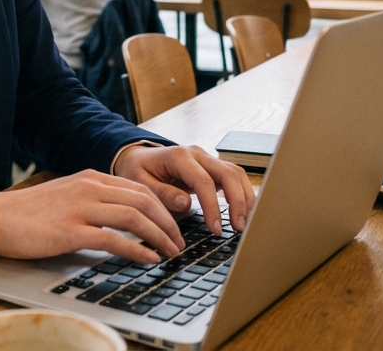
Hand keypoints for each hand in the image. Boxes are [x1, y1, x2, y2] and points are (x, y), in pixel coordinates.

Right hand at [0, 170, 185, 262]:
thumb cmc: (28, 212)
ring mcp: (80, 208)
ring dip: (159, 236)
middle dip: (169, 223)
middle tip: (179, 243)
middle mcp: (89, 188)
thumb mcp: (67, 196)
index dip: (164, 208)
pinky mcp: (70, 231)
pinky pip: (114, 239)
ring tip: (170, 253)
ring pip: (135, 217)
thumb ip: (94, 201)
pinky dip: (137, 250)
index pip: (139, 188)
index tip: (174, 227)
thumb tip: (123, 217)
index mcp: (90, 178)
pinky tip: (148, 259)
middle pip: (144, 200)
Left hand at [113, 144, 254, 233]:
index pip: (204, 181)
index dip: (212, 206)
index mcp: (178, 156)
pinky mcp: (212, 167)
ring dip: (244, 198)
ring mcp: (206, 158)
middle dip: (237, 202)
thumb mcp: (140, 183)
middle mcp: (197, 154)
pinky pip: (233, 177)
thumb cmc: (138, 170)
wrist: (137, 157)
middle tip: (238, 228)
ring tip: (243, 223)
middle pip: (228, 173)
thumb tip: (186, 204)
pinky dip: (242, 193)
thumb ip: (162, 193)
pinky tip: (243, 212)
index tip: (216, 229)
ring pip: (236, 173)